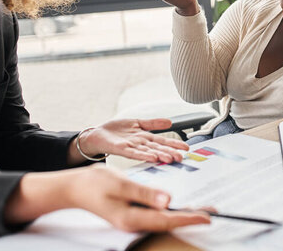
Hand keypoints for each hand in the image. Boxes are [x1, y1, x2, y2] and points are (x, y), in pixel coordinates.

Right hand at [4, 165, 210, 230]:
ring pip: (162, 219)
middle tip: (211, 212)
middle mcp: (133, 223)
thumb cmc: (93, 184)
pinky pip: (155, 214)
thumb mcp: (121, 184)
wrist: (73, 188)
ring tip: (200, 210)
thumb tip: (168, 200)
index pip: (167, 219)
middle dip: (190, 217)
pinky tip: (176, 206)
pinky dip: (169, 210)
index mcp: (131, 218)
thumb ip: (145, 193)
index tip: (206, 216)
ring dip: (181, 214)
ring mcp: (132, 220)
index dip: (188, 218)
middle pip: (167, 222)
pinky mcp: (131, 214)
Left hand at [72, 118, 189, 163]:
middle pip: (158, 148)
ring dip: (160, 155)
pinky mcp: (121, 148)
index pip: (162, 141)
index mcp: (144, 138)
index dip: (174, 144)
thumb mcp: (137, 123)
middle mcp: (140, 144)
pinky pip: (134, 152)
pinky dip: (144, 155)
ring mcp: (131, 147)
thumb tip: (170, 122)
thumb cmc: (115, 131)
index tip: (186, 148)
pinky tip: (152, 157)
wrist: (96, 135)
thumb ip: (153, 123)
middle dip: (170, 152)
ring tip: (170, 159)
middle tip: (182, 158)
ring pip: (149, 151)